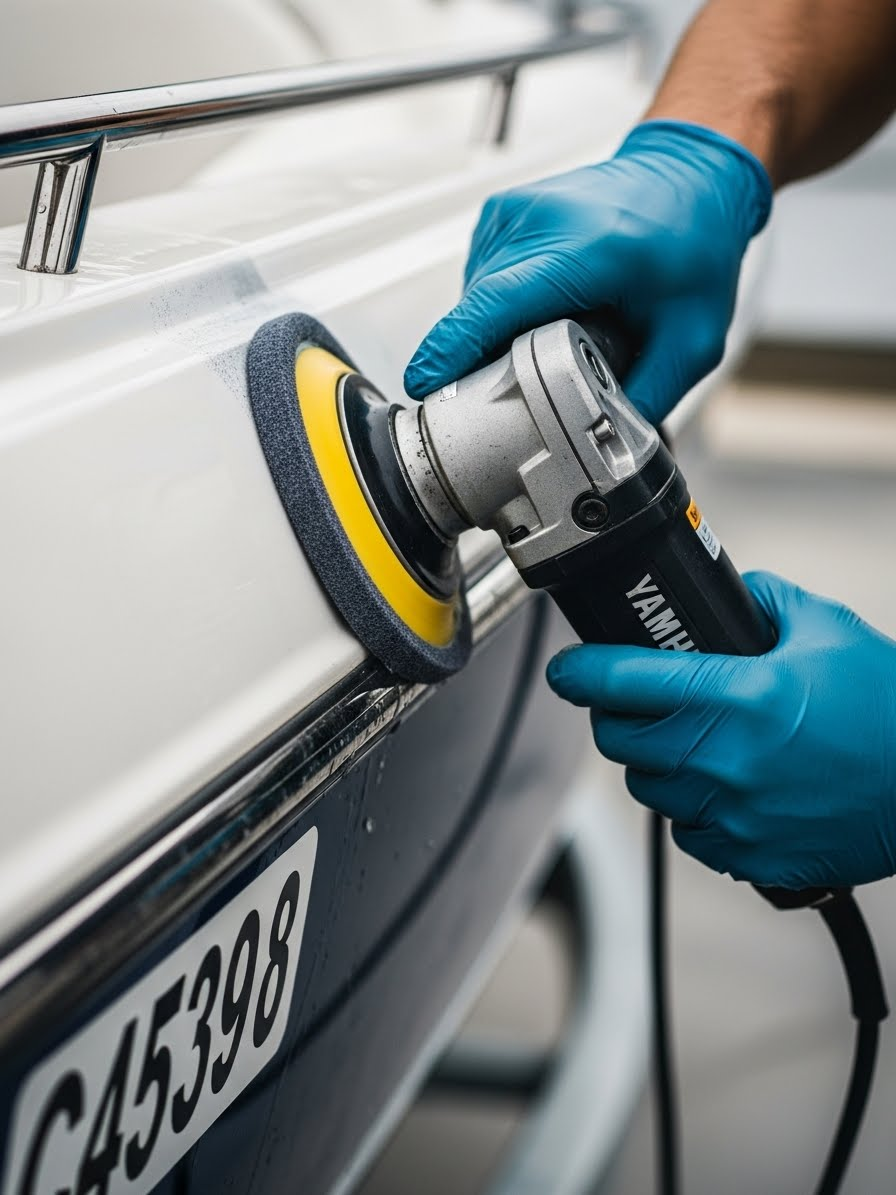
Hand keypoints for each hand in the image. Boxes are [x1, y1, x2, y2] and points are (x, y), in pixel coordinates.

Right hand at [404, 120, 770, 424]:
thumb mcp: (692, 338)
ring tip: (552, 335)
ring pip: (475, 303)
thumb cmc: (694, 242)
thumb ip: (649, 396)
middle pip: (480, 315)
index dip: (455, 348)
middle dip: (493, 364)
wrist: (690, 174)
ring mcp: (511, 215)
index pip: (497, 303)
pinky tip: (542, 310)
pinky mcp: (498, 219)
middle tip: (536, 386)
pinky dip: (500, 311)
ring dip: (499, 336)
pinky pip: (479, 285)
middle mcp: (538, 222)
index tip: (425, 383)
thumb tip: (606, 445)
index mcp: (585, 248)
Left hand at [546, 572, 895, 889]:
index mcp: (736, 697)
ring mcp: (733, 814)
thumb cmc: (888, 711)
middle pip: (619, 740)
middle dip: (617, 715)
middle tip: (638, 700)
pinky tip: (724, 786)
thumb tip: (726, 597)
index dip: (582, 672)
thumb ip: (762, 602)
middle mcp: (724, 760)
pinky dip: (692, 809)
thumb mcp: (825, 629)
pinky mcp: (749, 856)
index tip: (570, 670)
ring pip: (649, 788)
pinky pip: (687, 833)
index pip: (622, 682)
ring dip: (657, 762)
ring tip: (693, 741)